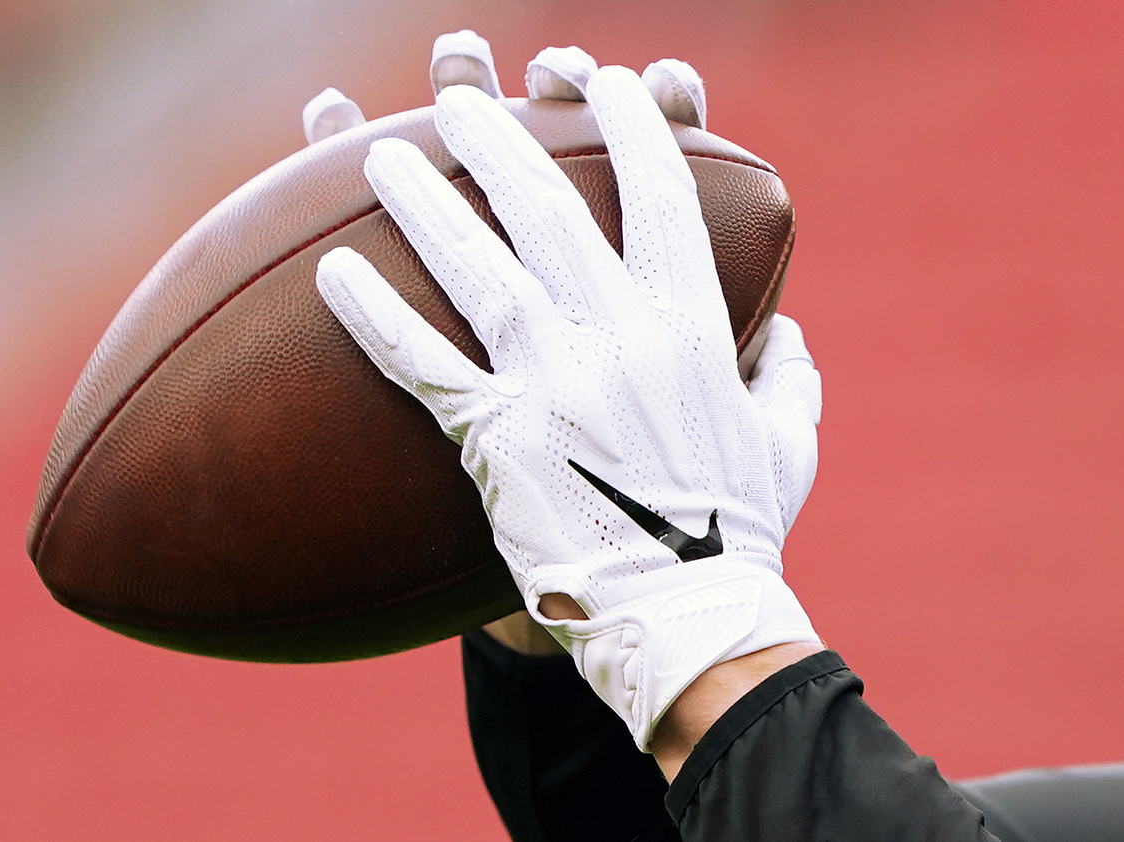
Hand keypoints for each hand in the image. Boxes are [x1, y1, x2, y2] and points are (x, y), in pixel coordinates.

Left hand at [314, 66, 819, 748]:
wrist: (687, 617)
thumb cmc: (739, 529)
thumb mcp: (789, 439)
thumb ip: (789, 371)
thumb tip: (790, 330)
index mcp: (694, 322)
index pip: (660, 190)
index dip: (630, 122)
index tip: (602, 80)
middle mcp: (620, 335)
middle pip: (546, 205)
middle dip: (498, 137)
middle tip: (457, 97)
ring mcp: (554, 382)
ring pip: (475, 266)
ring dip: (423, 201)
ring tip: (380, 153)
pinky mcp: (496, 437)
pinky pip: (423, 362)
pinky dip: (374, 316)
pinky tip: (333, 275)